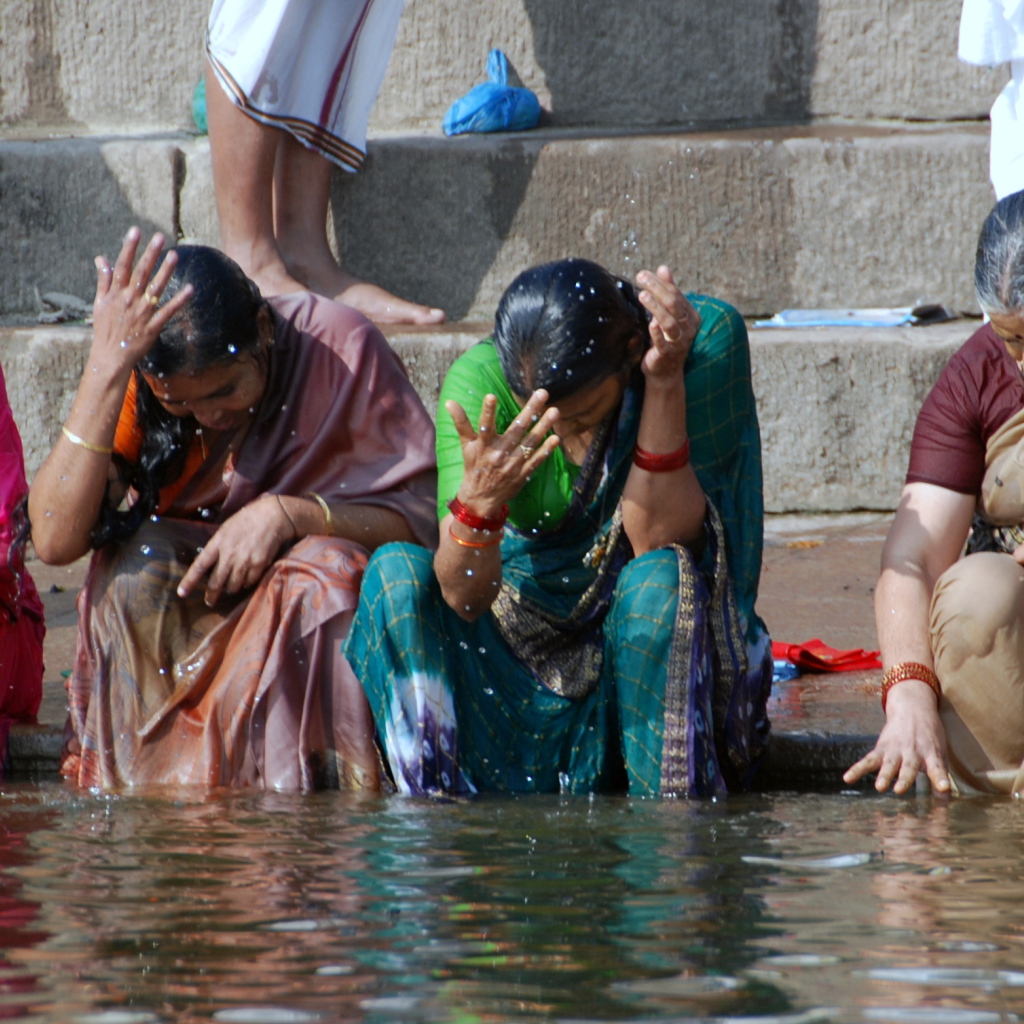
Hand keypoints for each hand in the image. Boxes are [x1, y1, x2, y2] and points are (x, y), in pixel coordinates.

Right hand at [91, 227, 192, 371]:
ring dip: (165, 271)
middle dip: (150, 254)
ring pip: (155, 288)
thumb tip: (102, 258)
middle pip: (141, 273)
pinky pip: (168, 310)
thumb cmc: (105, 328)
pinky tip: (190, 288)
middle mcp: (129, 300)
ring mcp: (142, 313)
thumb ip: (103, 280)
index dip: (129, 247)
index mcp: (115, 293)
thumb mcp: (99, 303)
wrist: (111, 355)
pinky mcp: (153, 326)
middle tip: (160, 237)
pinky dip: (179, 300)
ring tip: (175, 255)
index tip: (136, 231)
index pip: (122, 265)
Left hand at [176, 494, 293, 605]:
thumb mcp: (225, 529)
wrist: (272, 515)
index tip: (181, 593)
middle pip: (216, 583)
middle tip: (210, 601)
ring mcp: (245, 560)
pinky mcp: (259, 564)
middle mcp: (229, 554)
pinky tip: (247, 579)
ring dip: (231, 589)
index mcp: (217, 543)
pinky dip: (247, 583)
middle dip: (211, 595)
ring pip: (233, 586)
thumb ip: (217, 546)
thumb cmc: (247, 519)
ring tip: (232, 586)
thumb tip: (210, 562)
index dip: (189, 581)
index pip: (199, 566)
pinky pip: (250, 582)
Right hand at [446, 389, 560, 515]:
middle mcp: (498, 454)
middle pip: (516, 429)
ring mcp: (512, 465)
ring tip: (555, 411)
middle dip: (530, 410)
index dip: (487, 412)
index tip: (491, 396)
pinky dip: (546, 450)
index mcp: (483, 446)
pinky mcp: (522, 474)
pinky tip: (556, 437)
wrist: (480, 499)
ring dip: (544, 426)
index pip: (484, 426)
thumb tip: (449, 402)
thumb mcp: (465, 445)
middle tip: (542, 393)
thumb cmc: (473, 467)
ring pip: (530, 442)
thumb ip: (461, 423)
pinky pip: (537, 460)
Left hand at [635, 266, 700, 381]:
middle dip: (656, 289)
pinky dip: (657, 333)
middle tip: (641, 279)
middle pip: (673, 304)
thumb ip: (668, 292)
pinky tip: (651, 323)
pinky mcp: (667, 354)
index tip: (643, 274)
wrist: (664, 370)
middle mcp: (688, 327)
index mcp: (691, 315)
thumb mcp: (668, 314)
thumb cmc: (666, 338)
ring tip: (642, 296)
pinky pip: (663, 342)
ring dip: (655, 307)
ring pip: (669, 321)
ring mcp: (679, 342)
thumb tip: (663, 268)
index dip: (659, 282)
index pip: (676, 294)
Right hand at [843, 680, 950, 793]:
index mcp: (931, 753)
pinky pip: (868, 760)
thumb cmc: (929, 737)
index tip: (944, 788)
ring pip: (889, 764)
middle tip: (899, 790)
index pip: (937, 767)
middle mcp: (912, 752)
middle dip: (903, 779)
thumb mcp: (940, 753)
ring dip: (884, 775)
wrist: (912, 709)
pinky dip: (857, 769)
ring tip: (879, 787)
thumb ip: (940, 776)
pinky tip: (847, 778)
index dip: (941, 778)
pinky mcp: (881, 749)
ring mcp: (895, 750)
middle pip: (908, 767)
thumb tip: (945, 801)